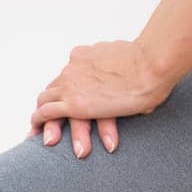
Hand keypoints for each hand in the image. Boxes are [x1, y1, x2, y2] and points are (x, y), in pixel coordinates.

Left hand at [28, 39, 174, 157]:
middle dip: (48, 104)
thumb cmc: (151, 65)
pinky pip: (48, 114)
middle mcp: (74, 68)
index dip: (64, 89)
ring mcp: (71, 85)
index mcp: (86, 56)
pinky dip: (40, 123)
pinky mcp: (74, 104)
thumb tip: (139, 81)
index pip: (69, 74)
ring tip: (45, 135)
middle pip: (53, 88)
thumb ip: (127, 71)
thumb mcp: (133, 63)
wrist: (151, 66)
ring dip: (45, 118)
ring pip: (47, 102)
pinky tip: (41, 134)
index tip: (64, 98)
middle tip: (44, 119)